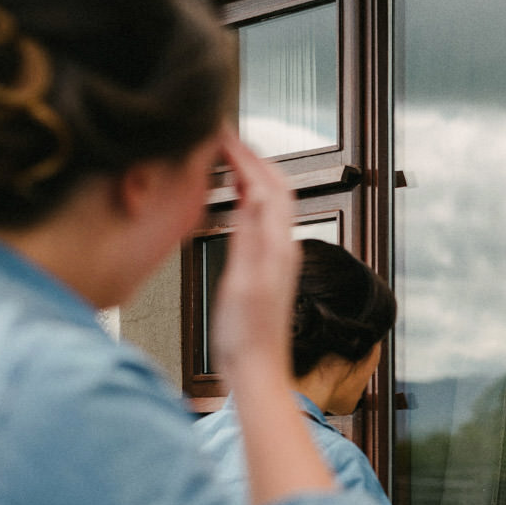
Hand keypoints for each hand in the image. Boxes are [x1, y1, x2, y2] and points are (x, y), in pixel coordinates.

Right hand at [209, 128, 300, 378]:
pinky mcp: (268, 268)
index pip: (268, 185)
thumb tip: (252, 196)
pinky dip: (249, 197)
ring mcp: (278, 258)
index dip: (246, 154)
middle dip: (252, 156)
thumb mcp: (241, 284)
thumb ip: (247, 239)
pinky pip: (264, 219)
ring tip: (227, 156)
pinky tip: (235, 199)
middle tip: (224, 136)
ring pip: (272, 202)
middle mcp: (283, 249)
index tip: (222, 133)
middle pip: (277, 187)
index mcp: (277, 248)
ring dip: (253, 174)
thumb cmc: (247, 337)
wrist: (256, 371)